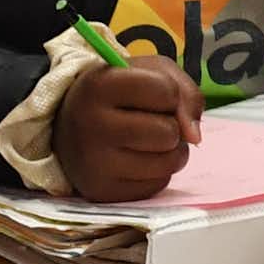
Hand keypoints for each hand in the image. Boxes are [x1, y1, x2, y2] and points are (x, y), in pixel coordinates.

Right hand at [54, 60, 203, 200]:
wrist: (68, 129)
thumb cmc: (116, 96)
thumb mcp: (146, 72)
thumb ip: (183, 91)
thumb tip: (194, 136)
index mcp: (98, 86)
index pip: (164, 90)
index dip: (169, 93)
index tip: (151, 94)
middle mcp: (91, 125)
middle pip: (168, 132)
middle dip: (170, 125)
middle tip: (149, 121)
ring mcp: (94, 163)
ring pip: (169, 162)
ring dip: (171, 151)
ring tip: (148, 140)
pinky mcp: (103, 191)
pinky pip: (158, 184)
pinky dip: (158, 172)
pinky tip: (137, 159)